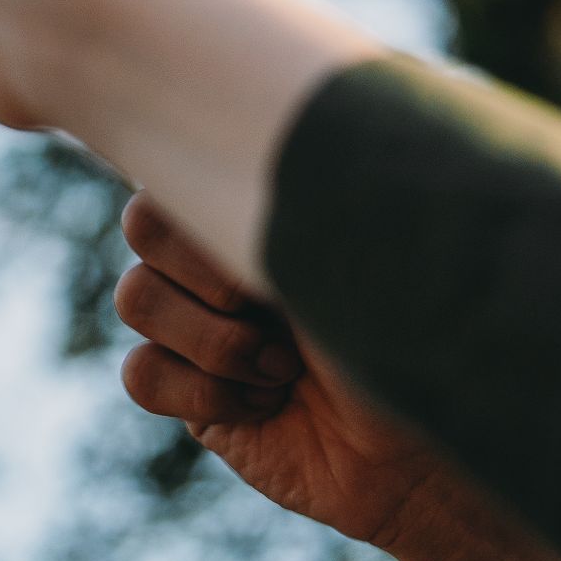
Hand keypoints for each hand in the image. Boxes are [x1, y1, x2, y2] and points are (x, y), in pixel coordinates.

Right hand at [115, 195, 560, 560]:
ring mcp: (201, 323)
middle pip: (143, 227)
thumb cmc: (415, 329)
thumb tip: (243, 111)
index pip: (183, 165)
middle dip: (213, 279)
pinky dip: (200, 392)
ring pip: (134, 298)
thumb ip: (311, 177)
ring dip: (213, 342)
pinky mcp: (192, 393)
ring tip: (282, 370)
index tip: (275, 254)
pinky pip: (138, 374)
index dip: (210, 218)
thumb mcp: (369, 238)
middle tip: (276, 312)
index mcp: (264, 201)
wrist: (426, 449)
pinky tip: (264, 407)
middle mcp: (226, 254)